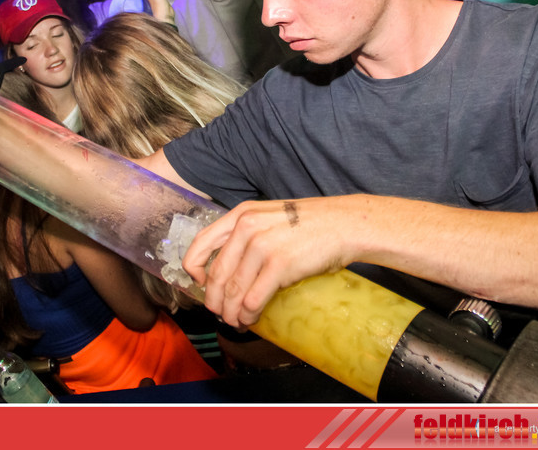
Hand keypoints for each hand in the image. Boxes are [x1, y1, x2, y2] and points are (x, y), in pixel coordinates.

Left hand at [182, 197, 348, 328]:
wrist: (343, 223)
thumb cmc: (310, 224)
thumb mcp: (269, 217)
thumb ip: (247, 233)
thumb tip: (230, 265)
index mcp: (241, 215)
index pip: (201, 242)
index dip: (194, 267)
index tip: (200, 283)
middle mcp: (247, 228)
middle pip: (217, 273)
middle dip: (215, 300)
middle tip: (219, 313)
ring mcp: (262, 246)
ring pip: (233, 290)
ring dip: (230, 313)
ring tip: (235, 321)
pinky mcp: (280, 265)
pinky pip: (253, 299)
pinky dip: (247, 315)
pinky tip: (250, 319)